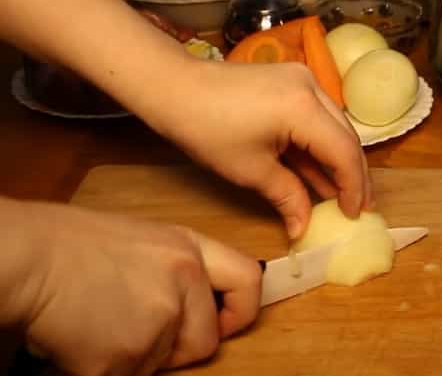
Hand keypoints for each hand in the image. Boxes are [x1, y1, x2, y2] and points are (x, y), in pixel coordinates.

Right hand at [11, 201, 261, 374]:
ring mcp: (158, 321)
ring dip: (135, 357)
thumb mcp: (143, 241)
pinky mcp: (127, 356)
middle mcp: (184, 282)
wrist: (28, 259)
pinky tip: (82, 340)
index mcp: (189, 249)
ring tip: (99, 324)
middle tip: (137, 333)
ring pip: (161, 364)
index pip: (249, 281)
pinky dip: (105, 368)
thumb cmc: (70, 245)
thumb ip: (175, 272)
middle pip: (205, 342)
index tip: (224, 323)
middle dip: (177, 350)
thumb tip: (190, 305)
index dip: (241, 311)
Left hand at [144, 61, 371, 238]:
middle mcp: (312, 87)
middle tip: (358, 207)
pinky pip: (317, 116)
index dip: (353, 187)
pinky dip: (320, 144)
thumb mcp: (251, 171)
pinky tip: (318, 171)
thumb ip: (288, 197)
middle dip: (353, 175)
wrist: (173, 88)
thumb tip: (304, 228)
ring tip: (341, 194)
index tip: (354, 215)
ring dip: (337, 160)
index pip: (345, 152)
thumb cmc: (207, 130)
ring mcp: (302, 80)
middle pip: (347, 136)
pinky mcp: (291, 81)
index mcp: (304, 108)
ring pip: (335, 126)